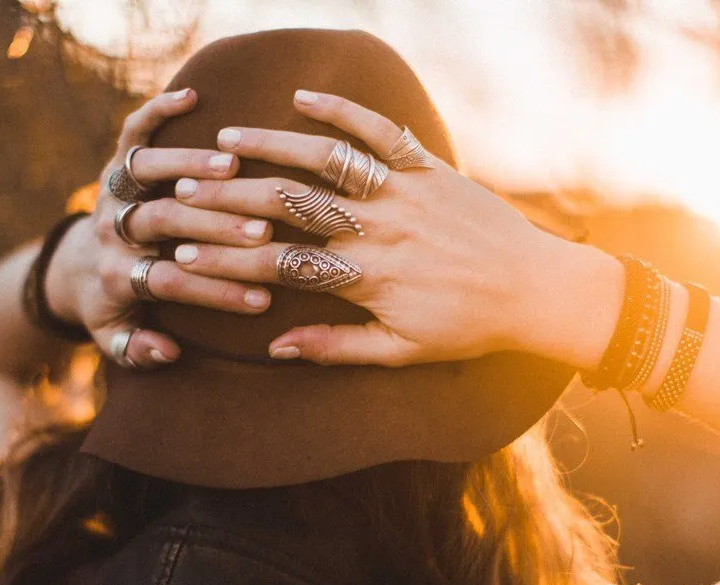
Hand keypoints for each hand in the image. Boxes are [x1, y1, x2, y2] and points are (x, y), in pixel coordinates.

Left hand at [46, 88, 276, 367]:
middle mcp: (111, 230)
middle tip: (259, 229)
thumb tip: (168, 352)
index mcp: (116, 277)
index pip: (168, 282)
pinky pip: (132, 132)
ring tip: (235, 167)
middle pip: (159, 222)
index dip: (213, 291)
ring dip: (189, 166)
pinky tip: (193, 96)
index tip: (260, 299)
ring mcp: (112, 192)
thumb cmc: (114, 311)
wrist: (74, 272)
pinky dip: (156, 111)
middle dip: (210, 226)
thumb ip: (139, 350)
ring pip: (144, 172)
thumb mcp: (118, 341)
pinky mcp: (115, 163)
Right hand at [162, 90, 623, 367]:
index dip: (226, 261)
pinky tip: (303, 98)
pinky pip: (381, 132)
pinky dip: (343, 110)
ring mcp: (404, 193)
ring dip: (272, 145)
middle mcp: (380, 229)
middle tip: (183, 188)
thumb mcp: (401, 352)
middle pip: (289, 205)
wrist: (537, 291)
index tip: (182, 256)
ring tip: (226, 139)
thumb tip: (275, 347)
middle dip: (229, 196)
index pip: (280, 265)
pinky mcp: (430, 169)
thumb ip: (336, 347)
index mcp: (367, 278)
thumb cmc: (468, 329)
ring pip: (326, 160)